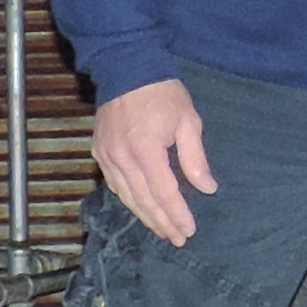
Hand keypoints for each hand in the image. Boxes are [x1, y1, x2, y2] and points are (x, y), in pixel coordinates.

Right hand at [94, 77, 217, 247]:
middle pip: (144, 201)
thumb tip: (207, 188)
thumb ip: (195, 158)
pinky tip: (141, 208)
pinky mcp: (99, 152)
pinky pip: (114, 184)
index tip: (189, 230)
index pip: (165, 193)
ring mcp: (107, 156)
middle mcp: (122, 157)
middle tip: (177, 239)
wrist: (126, 67)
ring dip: (145, 216)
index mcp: (146, 150)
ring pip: (127, 197)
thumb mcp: (187, 121)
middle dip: (162, 223)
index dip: (177, 215)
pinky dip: (129, 200)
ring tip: (162, 230)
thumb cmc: (162, 93)